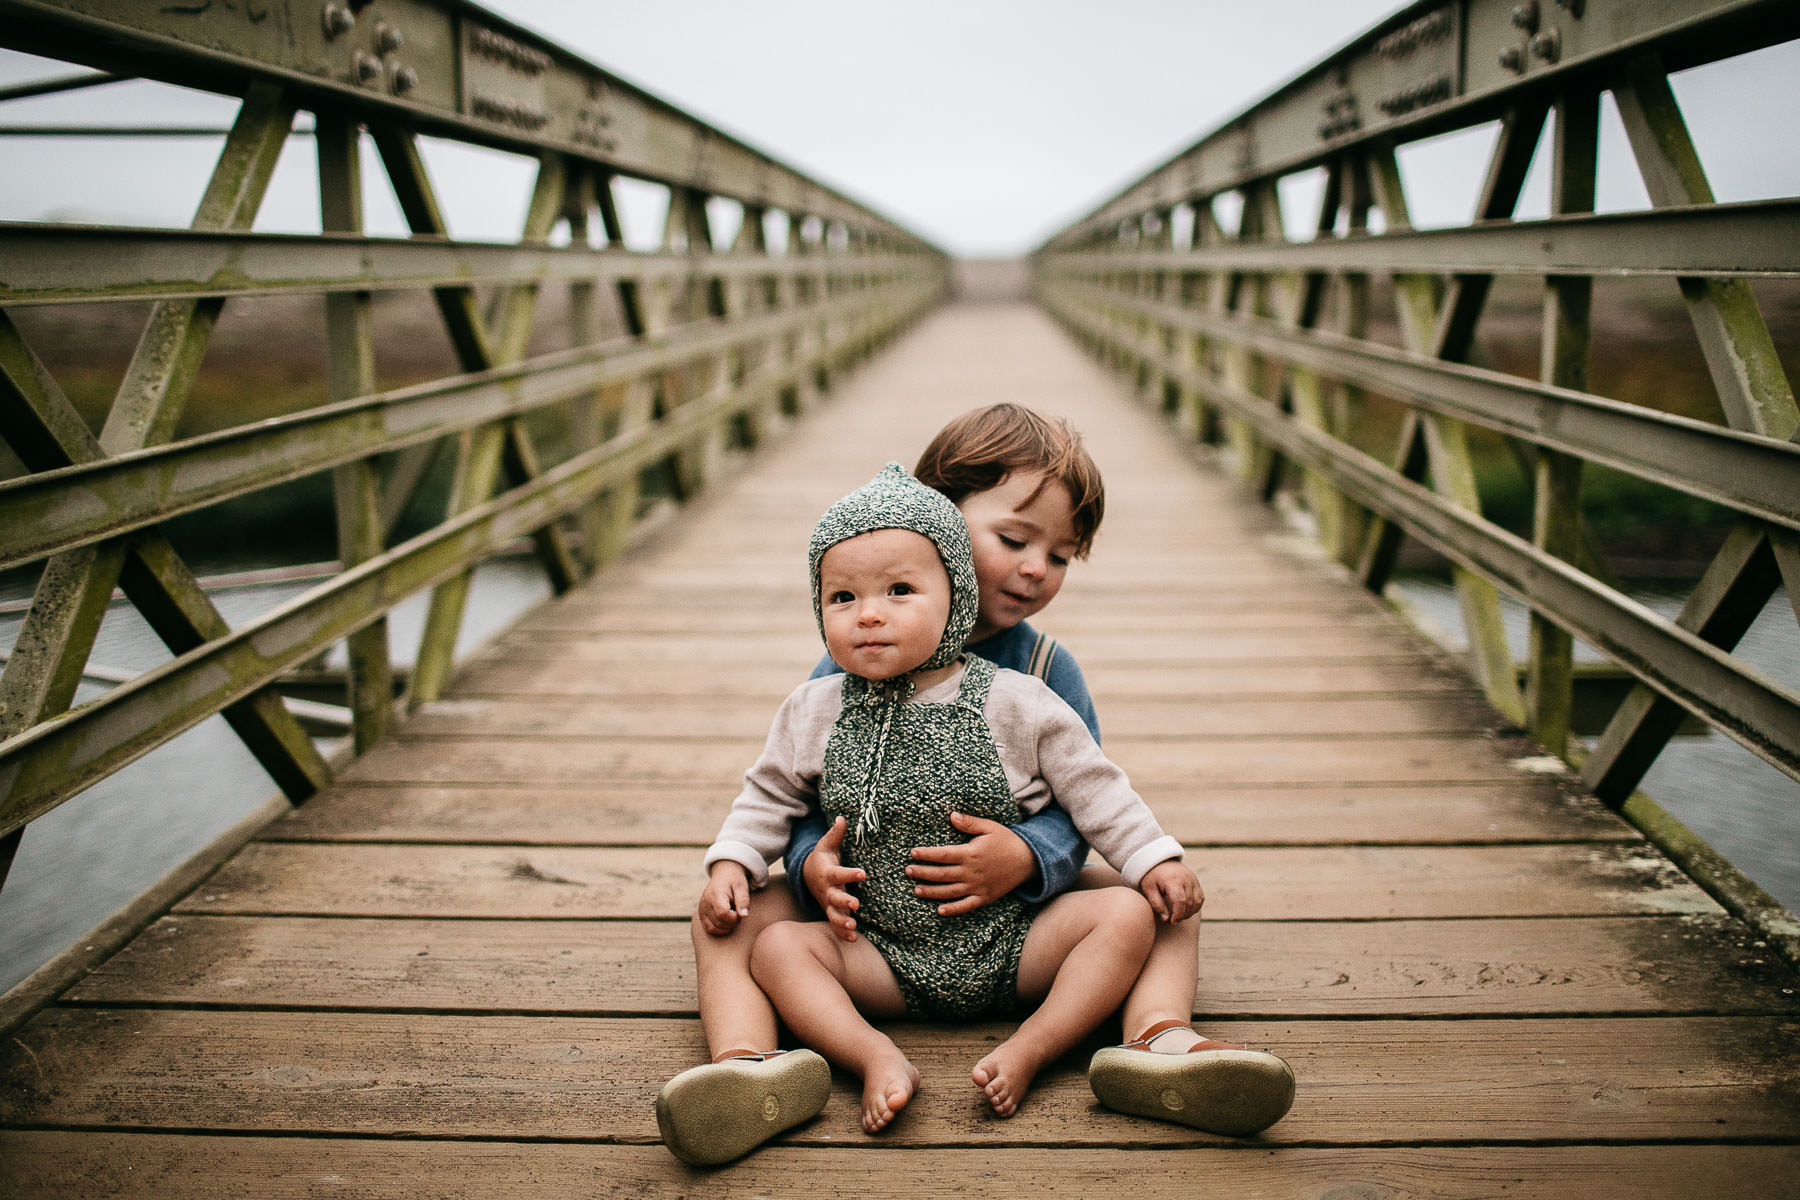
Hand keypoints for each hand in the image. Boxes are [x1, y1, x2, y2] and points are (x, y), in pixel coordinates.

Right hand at [698, 861, 750, 935]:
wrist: (723, 874)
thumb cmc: (734, 880)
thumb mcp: (742, 886)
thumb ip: (743, 900)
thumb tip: (743, 916)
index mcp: (715, 894)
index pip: (723, 914)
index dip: (735, 917)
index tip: (740, 910)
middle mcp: (705, 903)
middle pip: (719, 923)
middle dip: (733, 922)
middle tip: (738, 911)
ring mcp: (701, 909)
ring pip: (713, 928)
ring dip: (727, 926)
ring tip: (732, 914)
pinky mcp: (701, 914)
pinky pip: (709, 929)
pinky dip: (719, 929)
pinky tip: (726, 921)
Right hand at [803, 816, 865, 941]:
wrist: (808, 875)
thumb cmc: (823, 858)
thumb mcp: (827, 845)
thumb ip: (835, 834)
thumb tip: (842, 817)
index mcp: (828, 873)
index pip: (839, 873)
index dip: (850, 873)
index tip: (862, 873)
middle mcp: (828, 890)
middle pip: (835, 897)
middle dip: (844, 902)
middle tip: (856, 905)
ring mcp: (828, 903)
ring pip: (833, 914)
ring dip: (842, 921)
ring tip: (853, 926)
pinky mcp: (831, 912)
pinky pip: (835, 925)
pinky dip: (842, 933)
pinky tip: (853, 939)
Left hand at [906, 812, 1035, 916]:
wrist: (1029, 860)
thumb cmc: (1007, 841)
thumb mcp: (989, 827)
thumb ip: (969, 823)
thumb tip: (951, 815)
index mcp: (971, 853)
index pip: (942, 855)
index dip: (926, 854)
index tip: (912, 853)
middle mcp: (971, 872)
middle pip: (941, 874)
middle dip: (922, 873)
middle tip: (908, 871)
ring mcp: (978, 886)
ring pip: (949, 892)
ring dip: (931, 892)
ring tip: (916, 890)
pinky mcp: (984, 897)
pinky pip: (966, 906)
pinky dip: (953, 909)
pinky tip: (940, 911)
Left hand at [1138, 859, 1204, 922]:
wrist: (1160, 860)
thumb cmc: (1153, 876)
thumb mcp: (1149, 888)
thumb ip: (1156, 904)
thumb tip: (1166, 919)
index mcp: (1173, 880)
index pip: (1180, 901)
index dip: (1178, 915)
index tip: (1172, 922)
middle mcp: (1186, 879)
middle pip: (1189, 903)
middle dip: (1183, 915)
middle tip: (1174, 920)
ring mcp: (1193, 880)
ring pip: (1197, 901)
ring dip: (1190, 912)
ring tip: (1179, 916)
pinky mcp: (1196, 881)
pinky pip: (1201, 898)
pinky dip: (1196, 906)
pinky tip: (1186, 910)